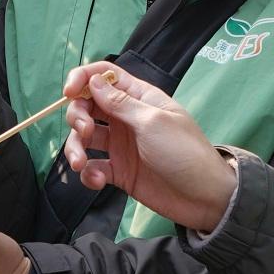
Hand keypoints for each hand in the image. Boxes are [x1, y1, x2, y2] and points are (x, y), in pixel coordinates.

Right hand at [62, 62, 236, 232]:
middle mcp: (126, 119)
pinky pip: (93, 167)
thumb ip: (120, 103)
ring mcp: (121, 146)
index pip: (104, 76)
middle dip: (77, 116)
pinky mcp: (119, 172)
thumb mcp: (153, 122)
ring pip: (85, 138)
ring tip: (80, 164)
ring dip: (75, 148)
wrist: (204, 197)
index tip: (69, 92)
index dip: (83, 78)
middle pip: (88, 106)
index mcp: (138, 98)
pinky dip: (89, 173)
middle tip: (84, 131)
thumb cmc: (185, 152)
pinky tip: (98, 180)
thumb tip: (92, 81)